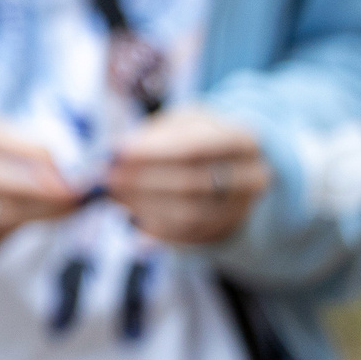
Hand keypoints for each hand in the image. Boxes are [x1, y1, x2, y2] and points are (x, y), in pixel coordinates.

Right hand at [0, 91, 81, 256]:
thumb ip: (12, 142)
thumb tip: (60, 171)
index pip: (7, 176)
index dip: (49, 186)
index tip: (78, 188)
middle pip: (3, 210)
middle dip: (46, 209)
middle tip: (73, 204)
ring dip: (25, 223)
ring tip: (39, 207)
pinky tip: (5, 221)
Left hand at [107, 108, 268, 245]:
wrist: (227, 166)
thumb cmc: (194, 138)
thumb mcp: (179, 123)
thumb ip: (151, 136)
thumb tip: (116, 154)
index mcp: (243, 141)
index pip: (196, 148)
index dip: (154, 152)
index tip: (117, 152)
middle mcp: (252, 178)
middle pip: (192, 184)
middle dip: (144, 182)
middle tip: (107, 177)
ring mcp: (243, 209)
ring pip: (190, 215)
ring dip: (145, 206)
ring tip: (114, 195)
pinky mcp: (226, 232)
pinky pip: (188, 237)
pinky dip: (155, 228)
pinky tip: (132, 216)